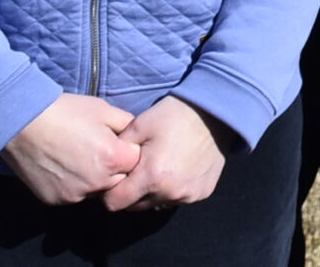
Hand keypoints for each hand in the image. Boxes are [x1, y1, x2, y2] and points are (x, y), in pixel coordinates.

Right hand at [0, 93, 139, 205]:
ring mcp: (76, 195)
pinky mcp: (57, 200)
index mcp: (113, 158)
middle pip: (119, 180)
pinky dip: (74, 184)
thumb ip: (127, 125)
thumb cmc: (65, 112)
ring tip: (78, 157)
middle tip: (96, 149)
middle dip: (114, 167)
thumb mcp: (103, 110)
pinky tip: (63, 166)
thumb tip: (136, 135)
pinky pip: (75, 195)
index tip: (115, 141)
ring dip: (95, 179)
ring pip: (97, 190)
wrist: (22, 123)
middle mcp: (97, 182)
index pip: (135, 161)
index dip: (127, 150)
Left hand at [103, 96, 229, 211]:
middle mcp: (170, 192)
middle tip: (139, 169)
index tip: (116, 178)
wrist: (216, 112)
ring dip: (154, 192)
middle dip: (132, 192)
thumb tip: (104, 165)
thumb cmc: (175, 115)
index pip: (115, 203)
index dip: (110, 191)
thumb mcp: (139, 125)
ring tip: (161, 166)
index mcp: (151, 177)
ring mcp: (188, 195)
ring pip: (158, 204)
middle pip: (136, 206)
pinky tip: (179, 167)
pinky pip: (179, 198)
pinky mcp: (202, 192)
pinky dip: (175, 188)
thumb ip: (117, 149)